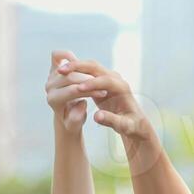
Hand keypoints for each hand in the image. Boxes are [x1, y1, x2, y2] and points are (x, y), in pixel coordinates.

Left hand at [46, 49, 105, 134]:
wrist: (65, 114)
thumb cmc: (73, 120)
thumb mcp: (75, 125)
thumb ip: (77, 118)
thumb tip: (81, 104)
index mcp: (53, 100)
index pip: (72, 90)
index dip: (89, 91)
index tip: (103, 94)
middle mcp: (49, 87)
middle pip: (71, 77)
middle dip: (89, 80)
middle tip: (104, 86)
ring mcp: (50, 77)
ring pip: (69, 67)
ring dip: (85, 70)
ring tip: (98, 76)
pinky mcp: (53, 69)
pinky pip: (57, 56)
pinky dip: (67, 55)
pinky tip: (81, 62)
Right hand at [55, 57, 161, 173]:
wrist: (135, 121)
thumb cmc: (131, 126)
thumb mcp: (125, 127)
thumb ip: (112, 121)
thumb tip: (97, 116)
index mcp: (122, 88)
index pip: (106, 80)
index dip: (92, 84)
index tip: (78, 88)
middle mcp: (115, 79)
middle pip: (96, 67)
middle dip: (79, 67)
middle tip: (62, 71)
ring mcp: (107, 78)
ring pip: (89, 67)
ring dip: (74, 66)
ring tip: (58, 70)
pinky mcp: (100, 81)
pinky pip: (86, 72)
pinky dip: (75, 71)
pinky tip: (63, 74)